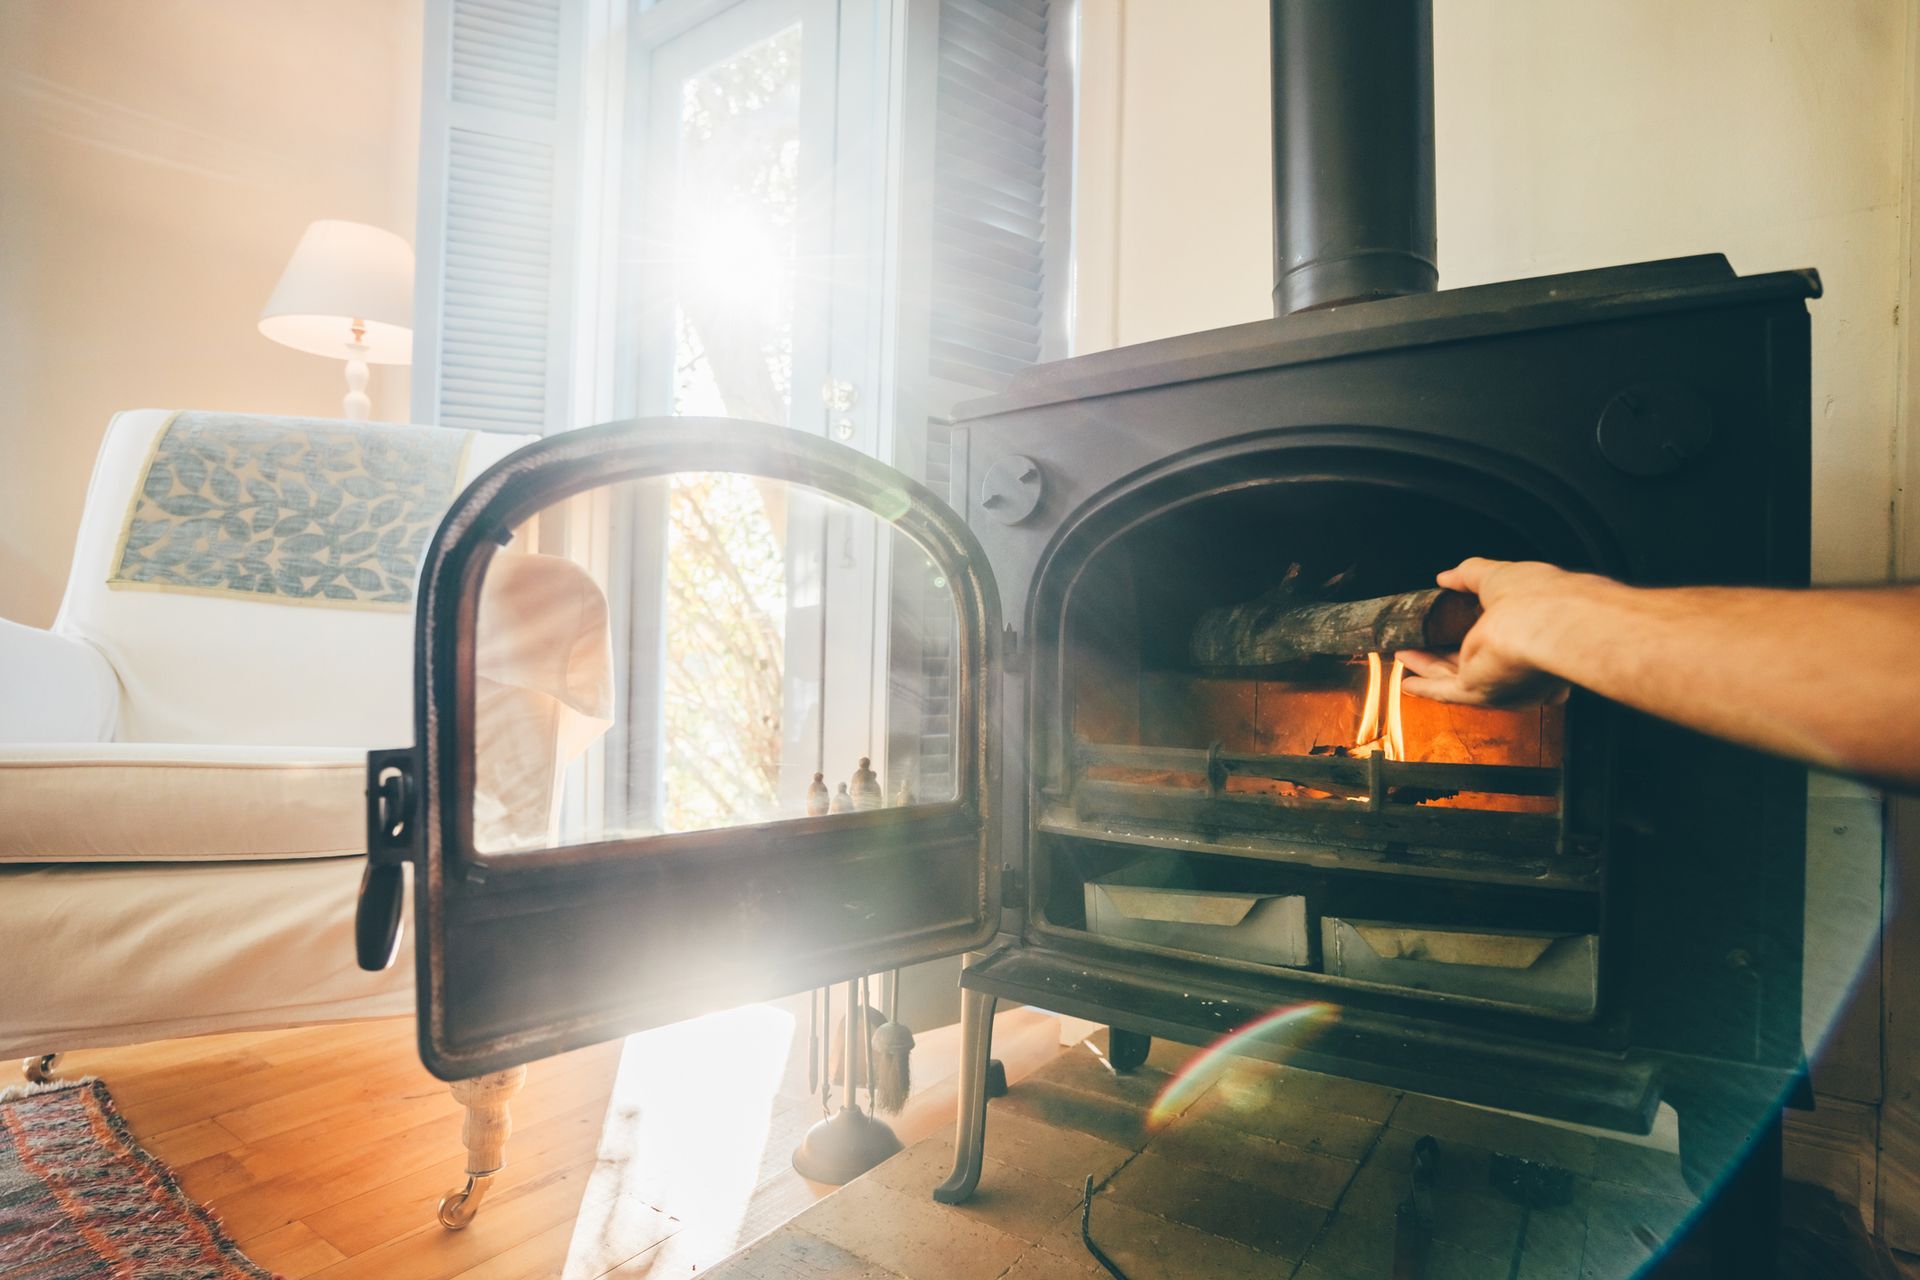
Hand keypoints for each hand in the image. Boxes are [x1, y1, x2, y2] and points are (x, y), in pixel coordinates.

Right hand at [1400, 558, 1576, 707]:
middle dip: (1448, 652)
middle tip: (1424, 640)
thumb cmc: (1537, 597)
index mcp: (1535, 633)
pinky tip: (1408, 682)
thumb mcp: (1498, 575)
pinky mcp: (1480, 690)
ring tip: (1405, 653)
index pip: (1503, 636)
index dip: (1478, 628)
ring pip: (1457, 675)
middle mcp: (1522, 663)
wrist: (1540, 623)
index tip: (1454, 619)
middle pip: (1476, 660)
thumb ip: (1471, 575)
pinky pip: (1447, 692)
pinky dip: (1426, 688)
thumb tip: (1447, 577)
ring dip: (1429, 666)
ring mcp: (1500, 679)